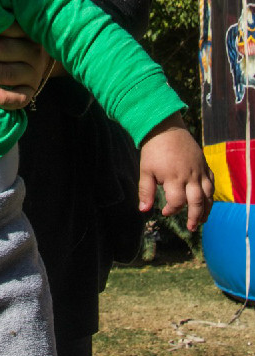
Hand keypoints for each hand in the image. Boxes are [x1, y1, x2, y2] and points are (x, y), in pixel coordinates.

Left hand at [0, 22, 53, 110]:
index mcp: (26, 30)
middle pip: (2, 49)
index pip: (4, 26)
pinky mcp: (30, 91)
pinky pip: (19, 98)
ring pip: (7, 73)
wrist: (28, 63)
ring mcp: (34, 73)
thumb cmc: (7, 42)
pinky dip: (2, 98)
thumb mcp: (3, 30)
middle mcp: (33, 50)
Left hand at [138, 113, 213, 231]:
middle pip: (197, 202)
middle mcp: (189, 176)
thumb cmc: (153, 150)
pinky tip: (207, 201)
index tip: (164, 211)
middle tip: (191, 228)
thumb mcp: (145, 170)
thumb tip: (143, 210)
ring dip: (206, 209)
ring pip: (208, 194)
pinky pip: (212, 182)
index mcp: (174, 178)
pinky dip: (211, 194)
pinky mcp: (204, 164)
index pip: (177, 202)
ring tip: (201, 220)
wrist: (165, 127)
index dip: (171, 210)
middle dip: (194, 217)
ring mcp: (199, 170)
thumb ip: (146, 191)